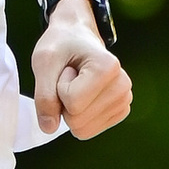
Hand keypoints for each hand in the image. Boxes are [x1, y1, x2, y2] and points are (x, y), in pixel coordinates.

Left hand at [31, 4, 132, 139]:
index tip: (66, 69)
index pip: (72, 102)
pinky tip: (84, 94)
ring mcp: (125, 100)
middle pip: (78, 121)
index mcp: (108, 67)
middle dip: (63, 102)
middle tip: (70, 78)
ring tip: (77, 84)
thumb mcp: (44, 63)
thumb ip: (44, 96)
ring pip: (83, 130)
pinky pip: (89, 131)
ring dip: (70, 110)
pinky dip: (79, 116)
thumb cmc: (60, 46)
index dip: (58, 88)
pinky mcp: (120, 111)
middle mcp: (123, 85)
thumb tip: (49, 128)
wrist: (76, 37)